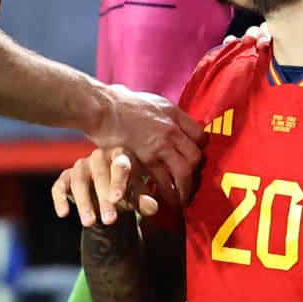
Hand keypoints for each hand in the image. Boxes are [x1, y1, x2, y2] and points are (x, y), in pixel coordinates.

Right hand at [49, 146, 161, 227]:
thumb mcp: (136, 196)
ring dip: (84, 203)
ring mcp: (80, 165)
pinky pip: (58, 186)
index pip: (120, 166)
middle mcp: (98, 156)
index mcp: (120, 155)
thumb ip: (143, 200)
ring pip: (79, 182)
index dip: (118, 183)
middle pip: (100, 176)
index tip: (117, 199)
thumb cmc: (125, 192)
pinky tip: (63, 214)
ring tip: (90, 223)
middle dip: (104, 200)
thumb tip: (153, 207)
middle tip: (110, 220)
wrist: (107, 199)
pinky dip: (60, 199)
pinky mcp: (65, 177)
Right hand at [89, 84, 201, 205]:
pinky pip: (163, 180)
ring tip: (184, 200)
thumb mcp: (149, 101)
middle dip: (197, 174)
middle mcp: (172, 128)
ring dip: (186, 189)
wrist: (102, 107)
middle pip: (196, 156)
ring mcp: (161, 144)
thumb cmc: (118, 102)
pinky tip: (167, 200)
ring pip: (184, 171)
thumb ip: (161, 114)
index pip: (200, 135)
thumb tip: (165, 119)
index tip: (196, 160)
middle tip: (193, 184)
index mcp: (173, 113)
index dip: (200, 150)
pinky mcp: (146, 158)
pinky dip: (168, 192)